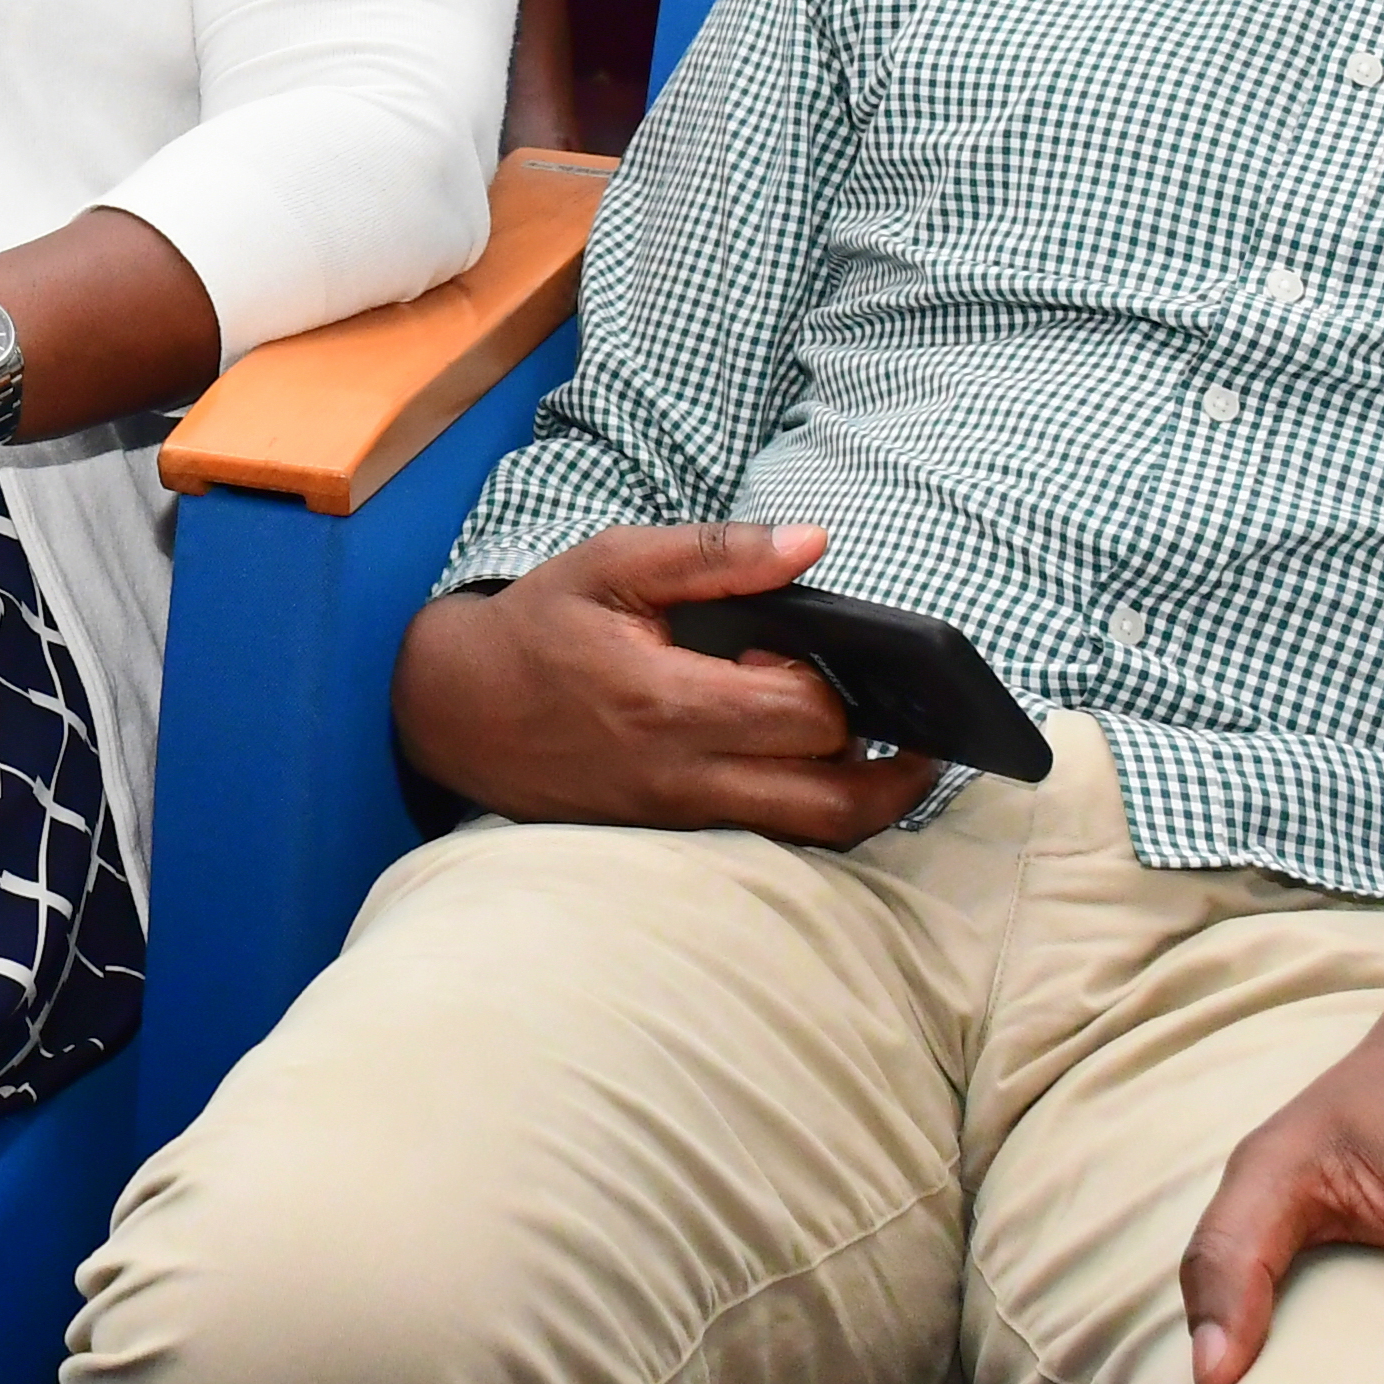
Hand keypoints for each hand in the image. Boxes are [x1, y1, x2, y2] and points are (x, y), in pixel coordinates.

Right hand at [387, 522, 946, 842]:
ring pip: (813, 838)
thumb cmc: (542, 627)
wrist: (460, 709)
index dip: (826, 685)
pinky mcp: (676, 837)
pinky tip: (825, 770)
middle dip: (896, 771)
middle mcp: (684, 777)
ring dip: (868, 801)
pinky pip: (772, 840)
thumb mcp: (614, 563)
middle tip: (923, 732)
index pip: (802, 717)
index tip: (797, 653)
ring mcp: (682, 819)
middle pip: (833, 803)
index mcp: (670, 703)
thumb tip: (813, 542)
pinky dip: (815, 813)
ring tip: (898, 759)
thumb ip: (716, 553)